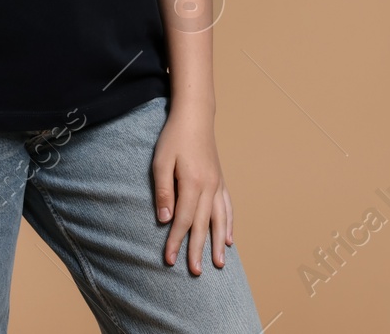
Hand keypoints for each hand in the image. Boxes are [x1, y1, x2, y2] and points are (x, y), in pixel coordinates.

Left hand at [151, 105, 234, 274]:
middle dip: (198, 250)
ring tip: (219, 264)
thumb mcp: (161, 161)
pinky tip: (229, 238)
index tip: (169, 260)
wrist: (195, 116)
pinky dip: (229, 225)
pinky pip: (227, 208)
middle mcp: (209, 187)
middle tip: (195, 272)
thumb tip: (164, 220)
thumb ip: (163, 191)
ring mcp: (217, 185)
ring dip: (219, 243)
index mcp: (192, 183)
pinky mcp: (220, 181)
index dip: (175, 241)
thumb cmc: (174, 137)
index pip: (183, 220)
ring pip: (219, 220)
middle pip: (203, 225)